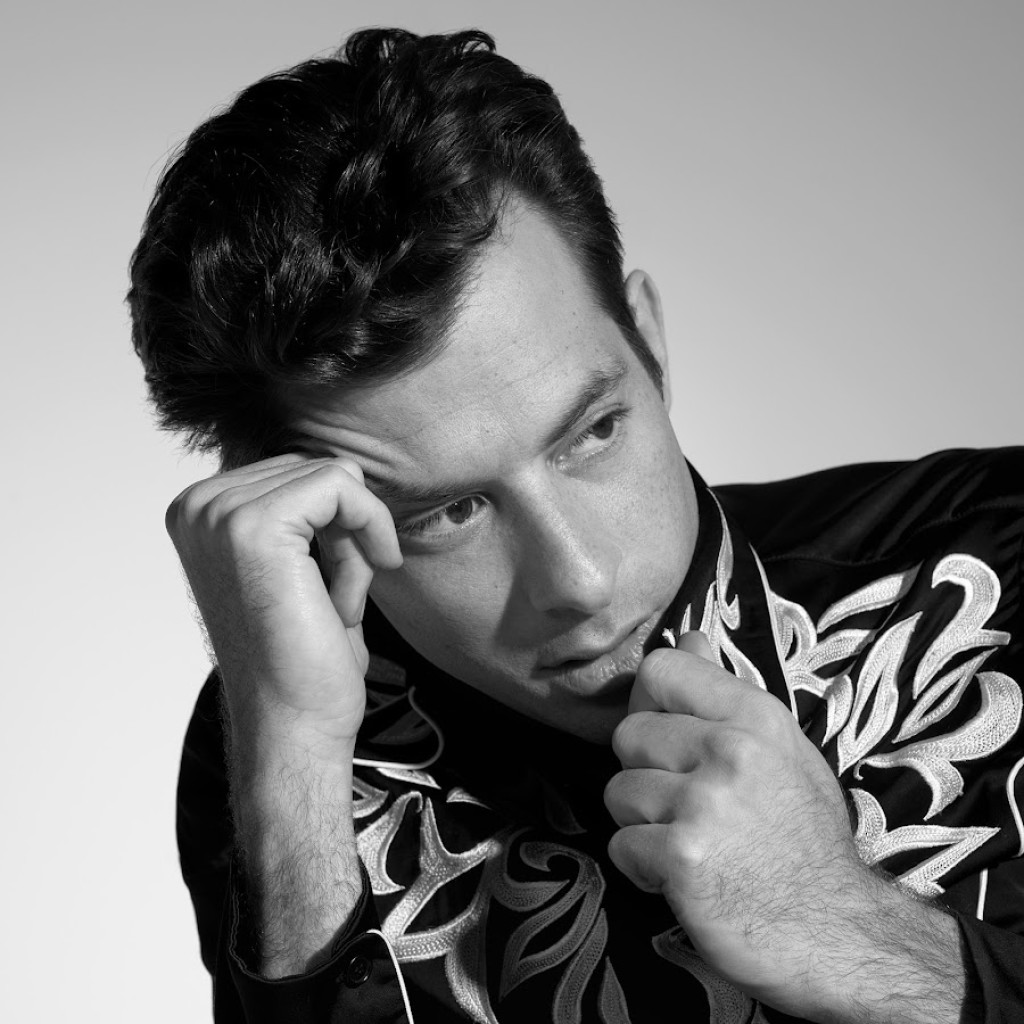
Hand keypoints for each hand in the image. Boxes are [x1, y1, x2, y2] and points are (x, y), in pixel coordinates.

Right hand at [165, 453, 402, 759]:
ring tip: (337, 604)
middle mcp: (197, 505)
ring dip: (357, 542)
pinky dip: (370, 529)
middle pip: (318, 468)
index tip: (333, 587)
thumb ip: (306, 514)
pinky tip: (360, 588)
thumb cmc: (303, 657)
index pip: (298, 470)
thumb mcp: (299, 564)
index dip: (336, 525)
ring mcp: (218, 514)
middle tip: (338, 601)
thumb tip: (345, 468)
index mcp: (198, 512)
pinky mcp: (254, 526)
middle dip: (348, 531)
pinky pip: (343, 485)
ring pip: (336, 477)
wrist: (294, 725)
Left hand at [604, 632, 885, 1017]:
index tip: (670, 741)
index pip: (661, 669)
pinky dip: (643, 868)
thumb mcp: (783, 752)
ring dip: (643, 825)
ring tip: (689, 843)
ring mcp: (704, 801)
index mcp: (755, 716)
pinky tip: (684, 878)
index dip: (652, 704)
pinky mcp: (681, 855)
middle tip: (686, 808)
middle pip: (628, 734)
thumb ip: (727, 694)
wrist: (840, 935)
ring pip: (618, 790)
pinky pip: (621, 844)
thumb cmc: (807, 841)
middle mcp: (730, 748)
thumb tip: (688, 638)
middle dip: (646, 774)